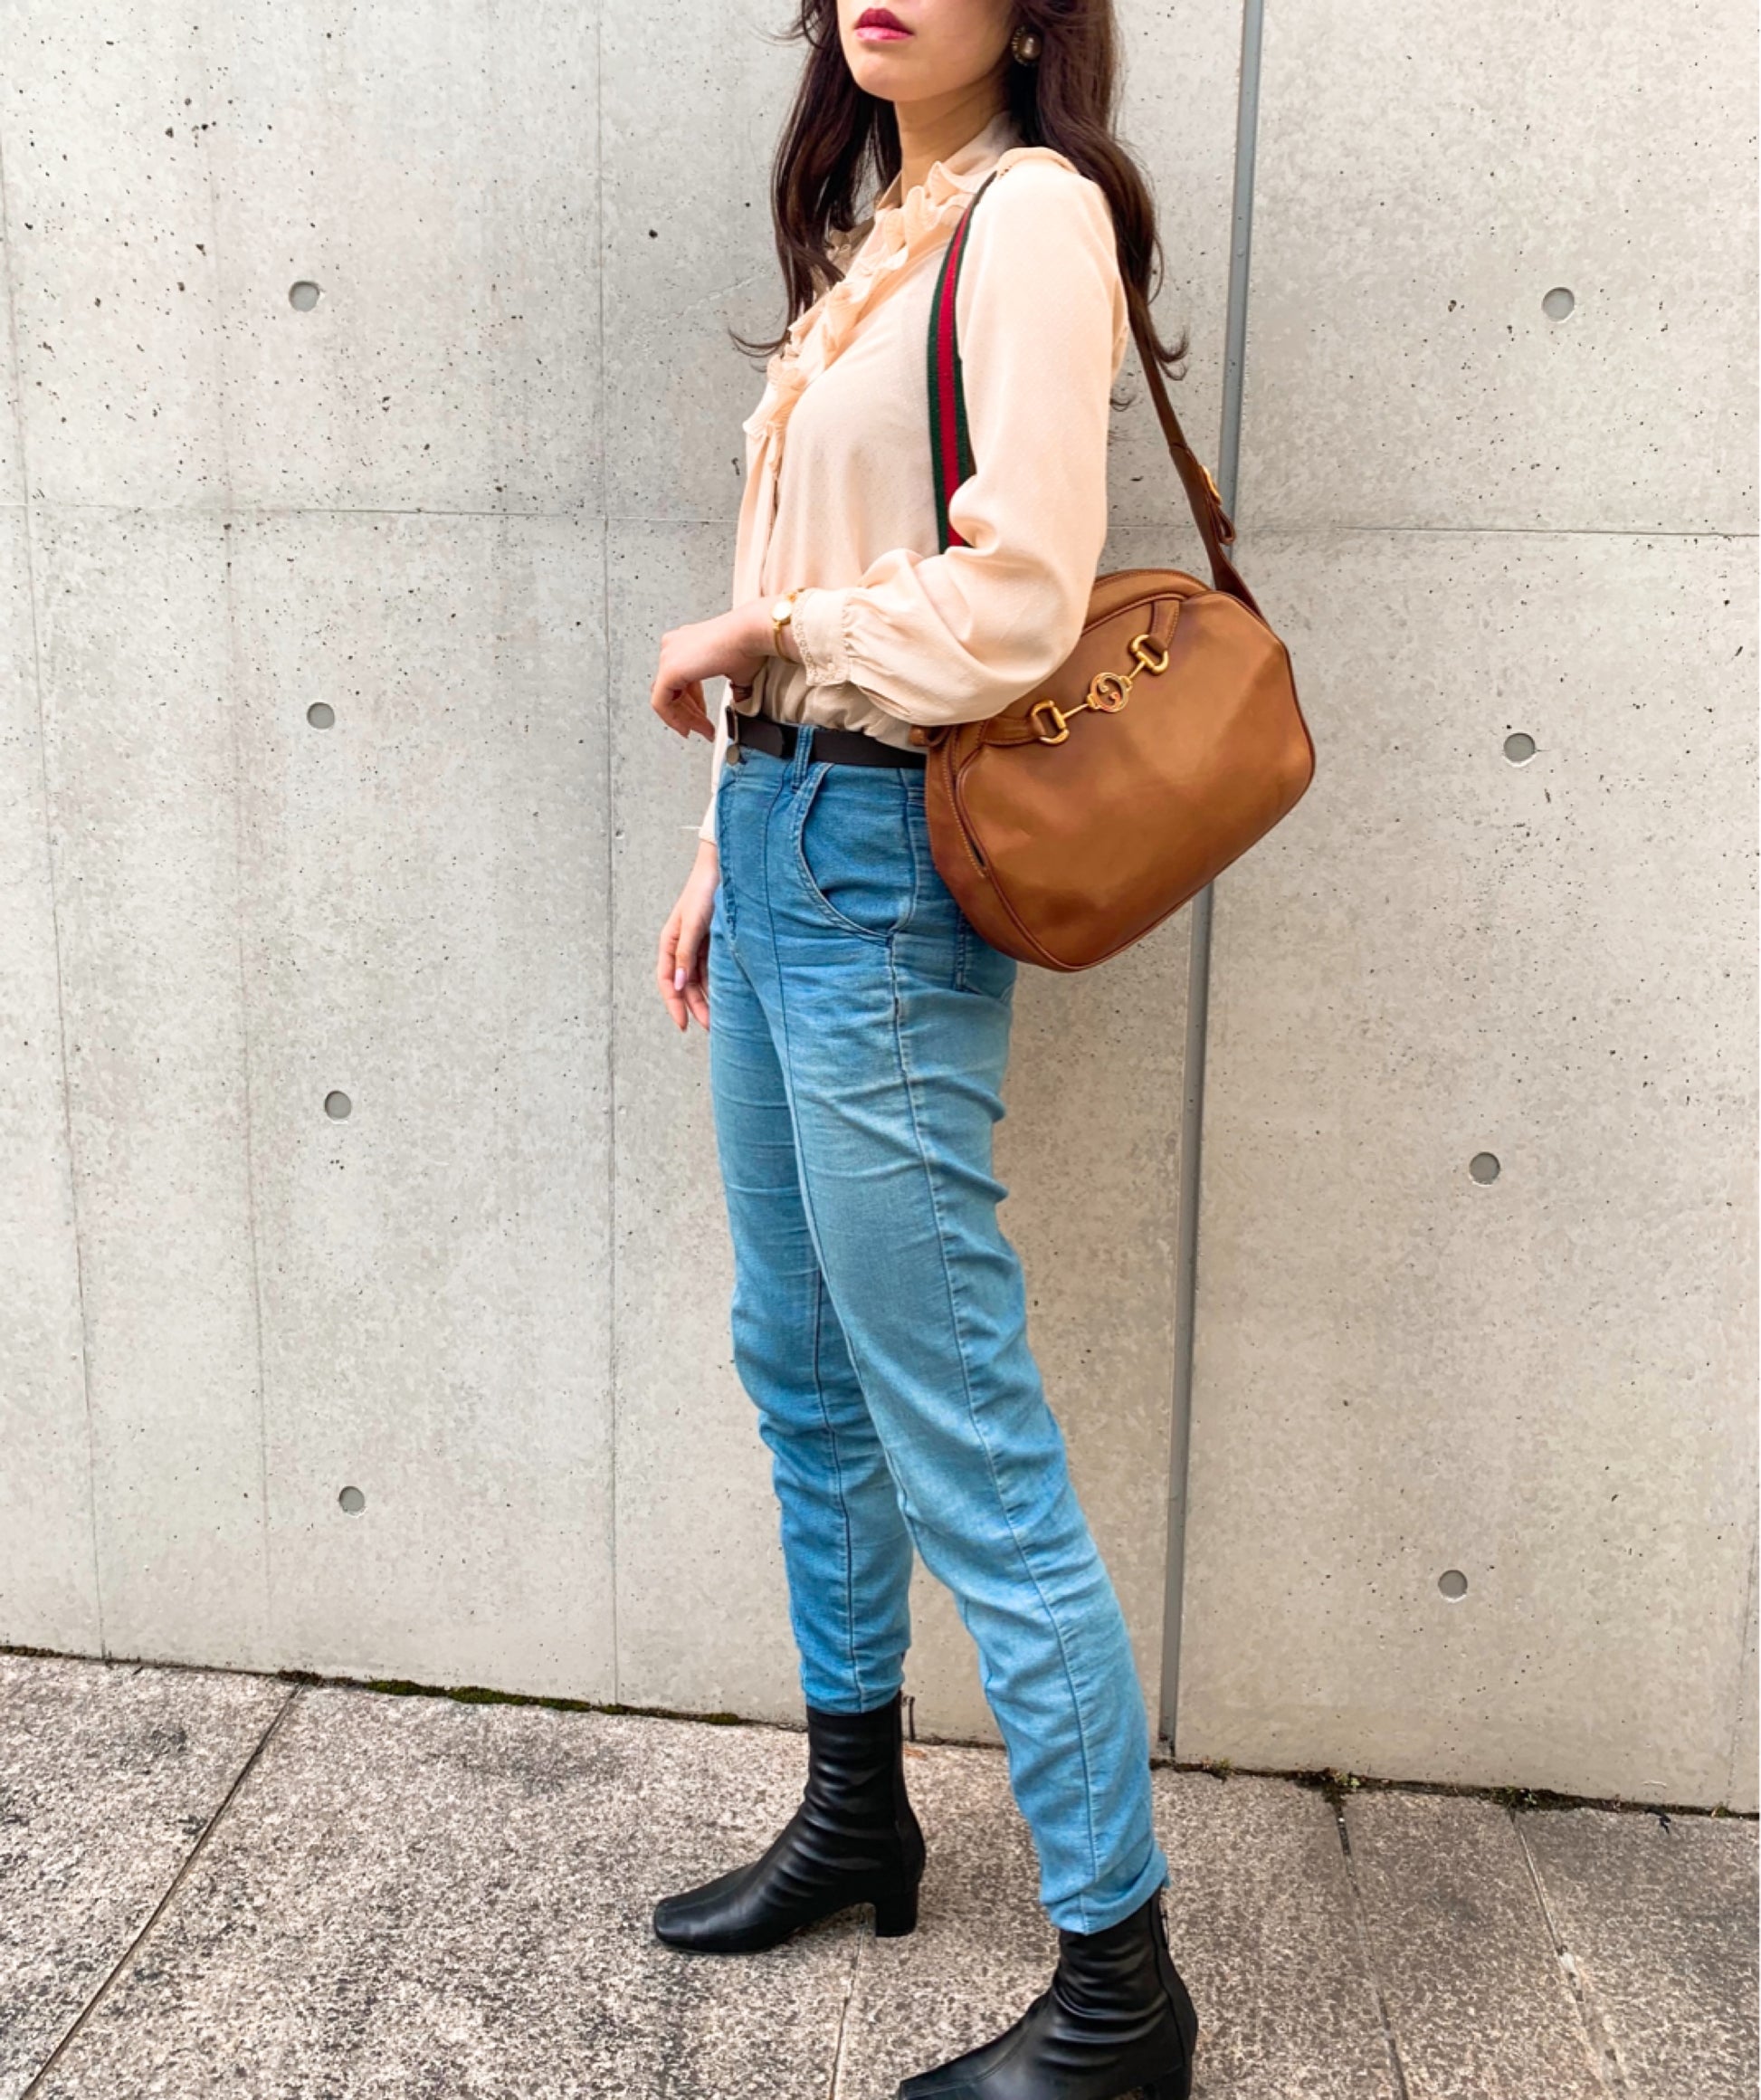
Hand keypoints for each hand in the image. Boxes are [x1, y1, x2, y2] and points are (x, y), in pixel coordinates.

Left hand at [650, 599, 774, 740]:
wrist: (750, 634)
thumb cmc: (748, 644)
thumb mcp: (737, 673)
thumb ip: (732, 688)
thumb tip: (738, 702)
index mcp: (688, 643)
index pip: (681, 681)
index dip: (692, 705)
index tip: (702, 719)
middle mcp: (675, 646)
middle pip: (672, 691)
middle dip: (690, 714)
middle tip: (704, 729)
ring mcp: (669, 656)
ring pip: (666, 698)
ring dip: (685, 719)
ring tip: (703, 730)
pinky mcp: (669, 670)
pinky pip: (660, 703)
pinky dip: (673, 719)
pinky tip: (687, 728)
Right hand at [656, 838, 720, 1031]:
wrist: (724, 868)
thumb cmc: (704, 892)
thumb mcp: (693, 925)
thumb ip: (685, 954)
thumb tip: (677, 984)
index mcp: (669, 943)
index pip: (666, 981)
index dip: (674, 1004)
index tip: (684, 1025)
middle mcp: (681, 947)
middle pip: (684, 985)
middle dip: (695, 1008)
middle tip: (710, 1028)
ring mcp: (698, 945)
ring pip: (699, 980)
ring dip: (708, 998)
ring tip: (721, 1018)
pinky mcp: (713, 942)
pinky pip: (713, 970)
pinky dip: (718, 984)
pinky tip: (728, 997)